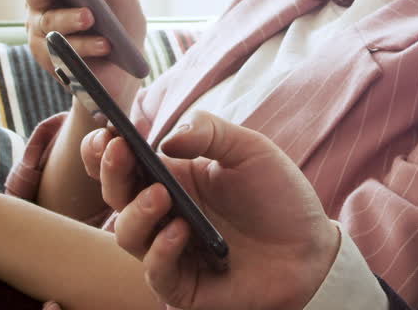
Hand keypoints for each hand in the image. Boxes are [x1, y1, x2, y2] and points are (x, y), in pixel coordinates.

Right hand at [3, 0, 146, 93]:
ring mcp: (42, 34)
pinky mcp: (52, 60)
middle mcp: (40, 6)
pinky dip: (87, 45)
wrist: (129, 62)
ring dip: (71, 18)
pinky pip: (65, 51)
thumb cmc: (119, 16)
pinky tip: (104, 44)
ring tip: (91, 16)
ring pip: (50, 22)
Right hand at [82, 111, 339, 309]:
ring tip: (161, 194)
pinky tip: (182, 230)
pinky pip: (156, 272)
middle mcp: (165, 214)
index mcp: (175, 178)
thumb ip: (209, 132)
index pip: (126, 163)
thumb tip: (164, 139)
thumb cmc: (279, 197)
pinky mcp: (183, 285)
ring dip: (137, 211)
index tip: (107, 131)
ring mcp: (171, 250)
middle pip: (117, 195)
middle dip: (110, 171)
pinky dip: (162, 250)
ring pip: (128, 235)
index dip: (106, 148)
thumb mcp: (250, 149)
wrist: (312, 248)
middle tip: (118, 151)